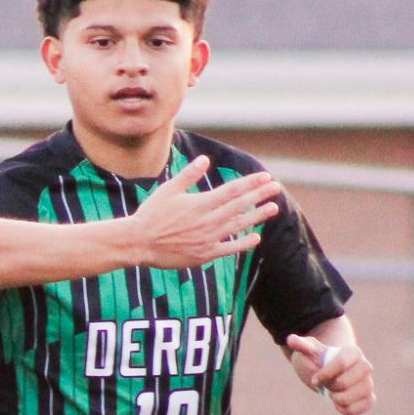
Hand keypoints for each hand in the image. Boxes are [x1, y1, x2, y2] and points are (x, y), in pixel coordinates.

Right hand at [131, 157, 280, 269]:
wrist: (137, 243)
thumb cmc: (150, 214)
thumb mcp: (167, 190)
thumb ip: (188, 176)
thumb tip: (205, 160)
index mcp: (200, 203)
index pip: (232, 191)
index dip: (251, 183)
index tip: (265, 177)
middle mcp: (207, 221)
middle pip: (239, 206)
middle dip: (259, 195)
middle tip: (276, 187)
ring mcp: (207, 239)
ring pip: (238, 225)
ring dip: (257, 216)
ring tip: (273, 208)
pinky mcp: (203, 254)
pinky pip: (228, 248)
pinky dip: (242, 243)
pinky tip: (255, 238)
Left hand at [285, 334, 375, 414]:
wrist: (327, 372)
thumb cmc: (318, 360)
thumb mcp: (309, 351)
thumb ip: (301, 345)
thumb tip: (291, 339)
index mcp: (352, 352)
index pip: (340, 363)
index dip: (324, 374)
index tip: (315, 379)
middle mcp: (365, 367)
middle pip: (346, 382)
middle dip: (330, 386)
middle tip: (325, 385)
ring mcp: (368, 383)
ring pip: (355, 396)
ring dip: (338, 399)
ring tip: (332, 394)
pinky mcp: (369, 398)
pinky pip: (361, 407)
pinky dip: (346, 409)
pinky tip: (339, 403)